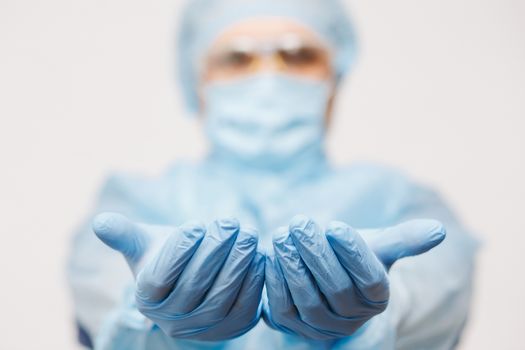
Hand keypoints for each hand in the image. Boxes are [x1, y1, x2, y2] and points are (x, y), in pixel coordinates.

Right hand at [92, 212, 264, 340]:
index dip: (179, 251)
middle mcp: (171, 320)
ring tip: (248, 234)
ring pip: (221, 299)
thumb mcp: (144, 244)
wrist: (193, 281)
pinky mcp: (231, 329)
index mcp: (147, 298)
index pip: (159, 279)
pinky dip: (253, 282)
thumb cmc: (167, 256)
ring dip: (238, 264)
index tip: (196, 223)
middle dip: (216, 251)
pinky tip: (258, 255)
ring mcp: (202, 329)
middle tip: (231, 223)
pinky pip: (244, 309)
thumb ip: (124, 234)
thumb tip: (99, 222)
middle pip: (194, 287)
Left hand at [263, 215, 444, 339]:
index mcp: (378, 298)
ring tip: (282, 234)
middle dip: (316, 254)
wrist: (326, 276)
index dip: (353, 253)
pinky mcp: (291, 326)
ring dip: (292, 265)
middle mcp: (352, 319)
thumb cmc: (353, 256)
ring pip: (307, 300)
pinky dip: (274, 282)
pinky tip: (269, 254)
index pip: (370, 280)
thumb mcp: (378, 245)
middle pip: (336, 290)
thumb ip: (405, 239)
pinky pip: (281, 308)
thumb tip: (439, 230)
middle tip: (300, 223)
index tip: (337, 225)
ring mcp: (321, 327)